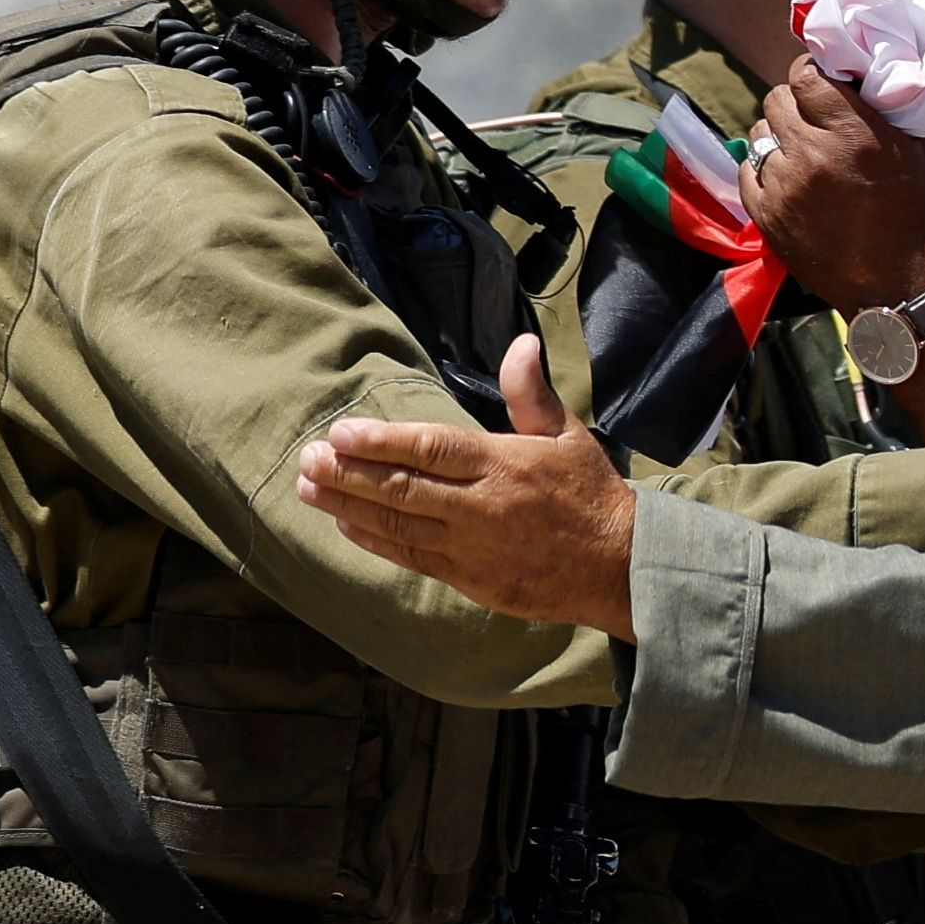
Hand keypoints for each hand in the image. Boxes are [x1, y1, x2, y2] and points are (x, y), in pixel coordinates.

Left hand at [296, 336, 637, 639]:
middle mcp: (482, 507)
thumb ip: (532, 393)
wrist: (618, 566)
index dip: (382, 441)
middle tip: (307, 458)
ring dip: (348, 506)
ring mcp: (473, 547)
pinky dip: (375, 541)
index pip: (432, 449)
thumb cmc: (591, 494)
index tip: (342, 432)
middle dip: (348, 472)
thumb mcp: (569, 435)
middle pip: (402, 488)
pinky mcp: (470, 579)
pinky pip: (412, 558)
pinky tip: (345, 524)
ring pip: (398, 524)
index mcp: (504, 465)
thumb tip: (522, 344)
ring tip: (308, 488)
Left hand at [740, 57, 924, 310]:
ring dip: (779, 137)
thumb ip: (889, 110)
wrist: (904, 286)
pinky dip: (765, 169)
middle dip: (796, 104)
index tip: (822, 84)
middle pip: (777, 99)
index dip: (812, 75)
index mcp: (853, 132)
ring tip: (803, 153)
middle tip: (814, 119)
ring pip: (759, 134)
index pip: (804, 75)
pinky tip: (789, 178)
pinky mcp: (767, 217)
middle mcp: (812, 155)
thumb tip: (863, 82)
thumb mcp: (924, 148)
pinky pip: (748, 171)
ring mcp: (784, 187)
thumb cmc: (923, 214)